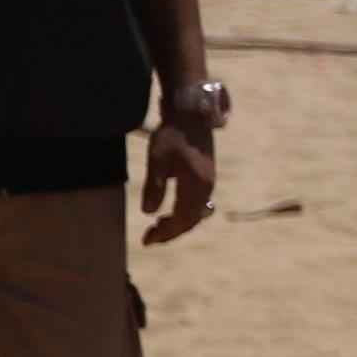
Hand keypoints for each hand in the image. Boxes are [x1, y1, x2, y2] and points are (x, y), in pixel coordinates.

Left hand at [144, 115, 221, 243]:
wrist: (192, 116)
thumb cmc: (172, 135)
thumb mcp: (157, 159)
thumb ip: (154, 186)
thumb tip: (148, 212)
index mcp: (196, 184)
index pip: (183, 219)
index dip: (166, 233)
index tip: (147, 241)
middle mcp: (207, 186)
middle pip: (191, 220)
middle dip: (170, 233)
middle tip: (149, 239)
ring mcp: (209, 182)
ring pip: (196, 214)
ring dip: (177, 225)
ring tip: (156, 228)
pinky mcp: (207, 178)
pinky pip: (198, 205)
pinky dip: (184, 214)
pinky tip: (168, 214)